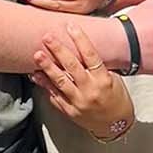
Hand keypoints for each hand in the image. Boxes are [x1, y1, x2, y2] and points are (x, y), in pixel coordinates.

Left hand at [31, 25, 133, 139]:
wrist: (116, 126)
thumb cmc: (117, 99)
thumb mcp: (114, 79)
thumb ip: (97, 67)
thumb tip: (82, 48)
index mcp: (103, 80)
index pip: (91, 56)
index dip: (80, 40)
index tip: (71, 26)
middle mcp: (90, 90)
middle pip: (72, 67)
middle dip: (58, 50)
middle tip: (47, 37)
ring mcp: (78, 102)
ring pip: (60, 81)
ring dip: (47, 67)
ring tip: (37, 55)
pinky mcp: (70, 111)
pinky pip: (55, 96)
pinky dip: (45, 85)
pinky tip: (36, 75)